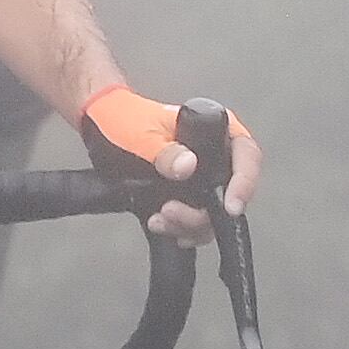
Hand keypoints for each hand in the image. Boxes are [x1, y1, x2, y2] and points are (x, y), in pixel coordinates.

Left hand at [80, 85, 253, 243]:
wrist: (101, 126)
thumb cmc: (125, 119)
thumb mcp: (141, 133)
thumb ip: (164, 151)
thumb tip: (188, 166)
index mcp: (215, 130)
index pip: (247, 155)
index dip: (246, 181)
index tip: (231, 205)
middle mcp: (214, 158)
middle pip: (230, 193)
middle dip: (204, 213)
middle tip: (172, 212)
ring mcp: (201, 181)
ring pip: (212, 214)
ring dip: (189, 225)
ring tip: (159, 219)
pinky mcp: (185, 198)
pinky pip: (193, 222)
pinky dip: (179, 229)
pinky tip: (160, 225)